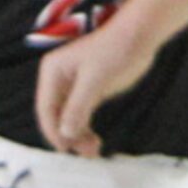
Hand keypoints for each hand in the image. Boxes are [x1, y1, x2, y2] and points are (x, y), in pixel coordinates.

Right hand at [36, 15, 160, 157]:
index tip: (65, 148)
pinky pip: (82, 115)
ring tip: (93, 150)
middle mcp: (59, 80)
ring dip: (78, 135)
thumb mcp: (95, 80)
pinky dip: (87, 129)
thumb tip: (65, 133)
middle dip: (68, 135)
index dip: (53, 130)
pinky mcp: (90, 91)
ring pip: (69, 118)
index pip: (46, 108)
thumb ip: (78, 107)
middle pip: (56, 115)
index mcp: (53, 73)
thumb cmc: (116, 50)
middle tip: (84, 152)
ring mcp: (74, 87)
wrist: (141, 34)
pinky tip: (95, 140)